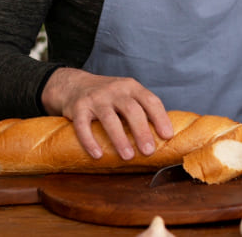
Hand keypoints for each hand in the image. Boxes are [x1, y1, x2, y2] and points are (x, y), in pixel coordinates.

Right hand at [41, 67, 173, 159]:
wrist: (74, 84)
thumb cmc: (107, 95)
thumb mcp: (126, 94)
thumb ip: (141, 108)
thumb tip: (162, 135)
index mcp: (131, 87)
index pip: (150, 100)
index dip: (160, 118)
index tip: (167, 136)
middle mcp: (115, 90)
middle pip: (132, 110)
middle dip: (142, 131)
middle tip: (149, 151)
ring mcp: (96, 98)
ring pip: (109, 119)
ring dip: (120, 139)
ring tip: (128, 156)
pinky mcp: (78, 108)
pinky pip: (83, 126)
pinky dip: (90, 141)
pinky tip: (98, 154)